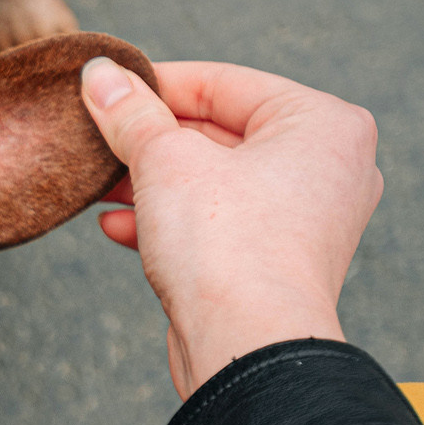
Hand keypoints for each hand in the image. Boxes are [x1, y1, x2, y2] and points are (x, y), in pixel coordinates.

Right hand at [82, 57, 381, 398]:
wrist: (249, 350)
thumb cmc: (229, 247)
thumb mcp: (165, 161)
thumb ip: (130, 113)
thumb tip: (98, 74)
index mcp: (323, 124)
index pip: (224, 83)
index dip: (155, 84)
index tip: (103, 89)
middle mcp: (328, 168)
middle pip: (219, 132)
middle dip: (150, 139)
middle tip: (94, 136)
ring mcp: (307, 220)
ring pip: (214, 182)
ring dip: (150, 182)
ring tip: (96, 183)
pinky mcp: (277, 263)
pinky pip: (219, 224)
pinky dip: (169, 220)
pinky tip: (117, 225)